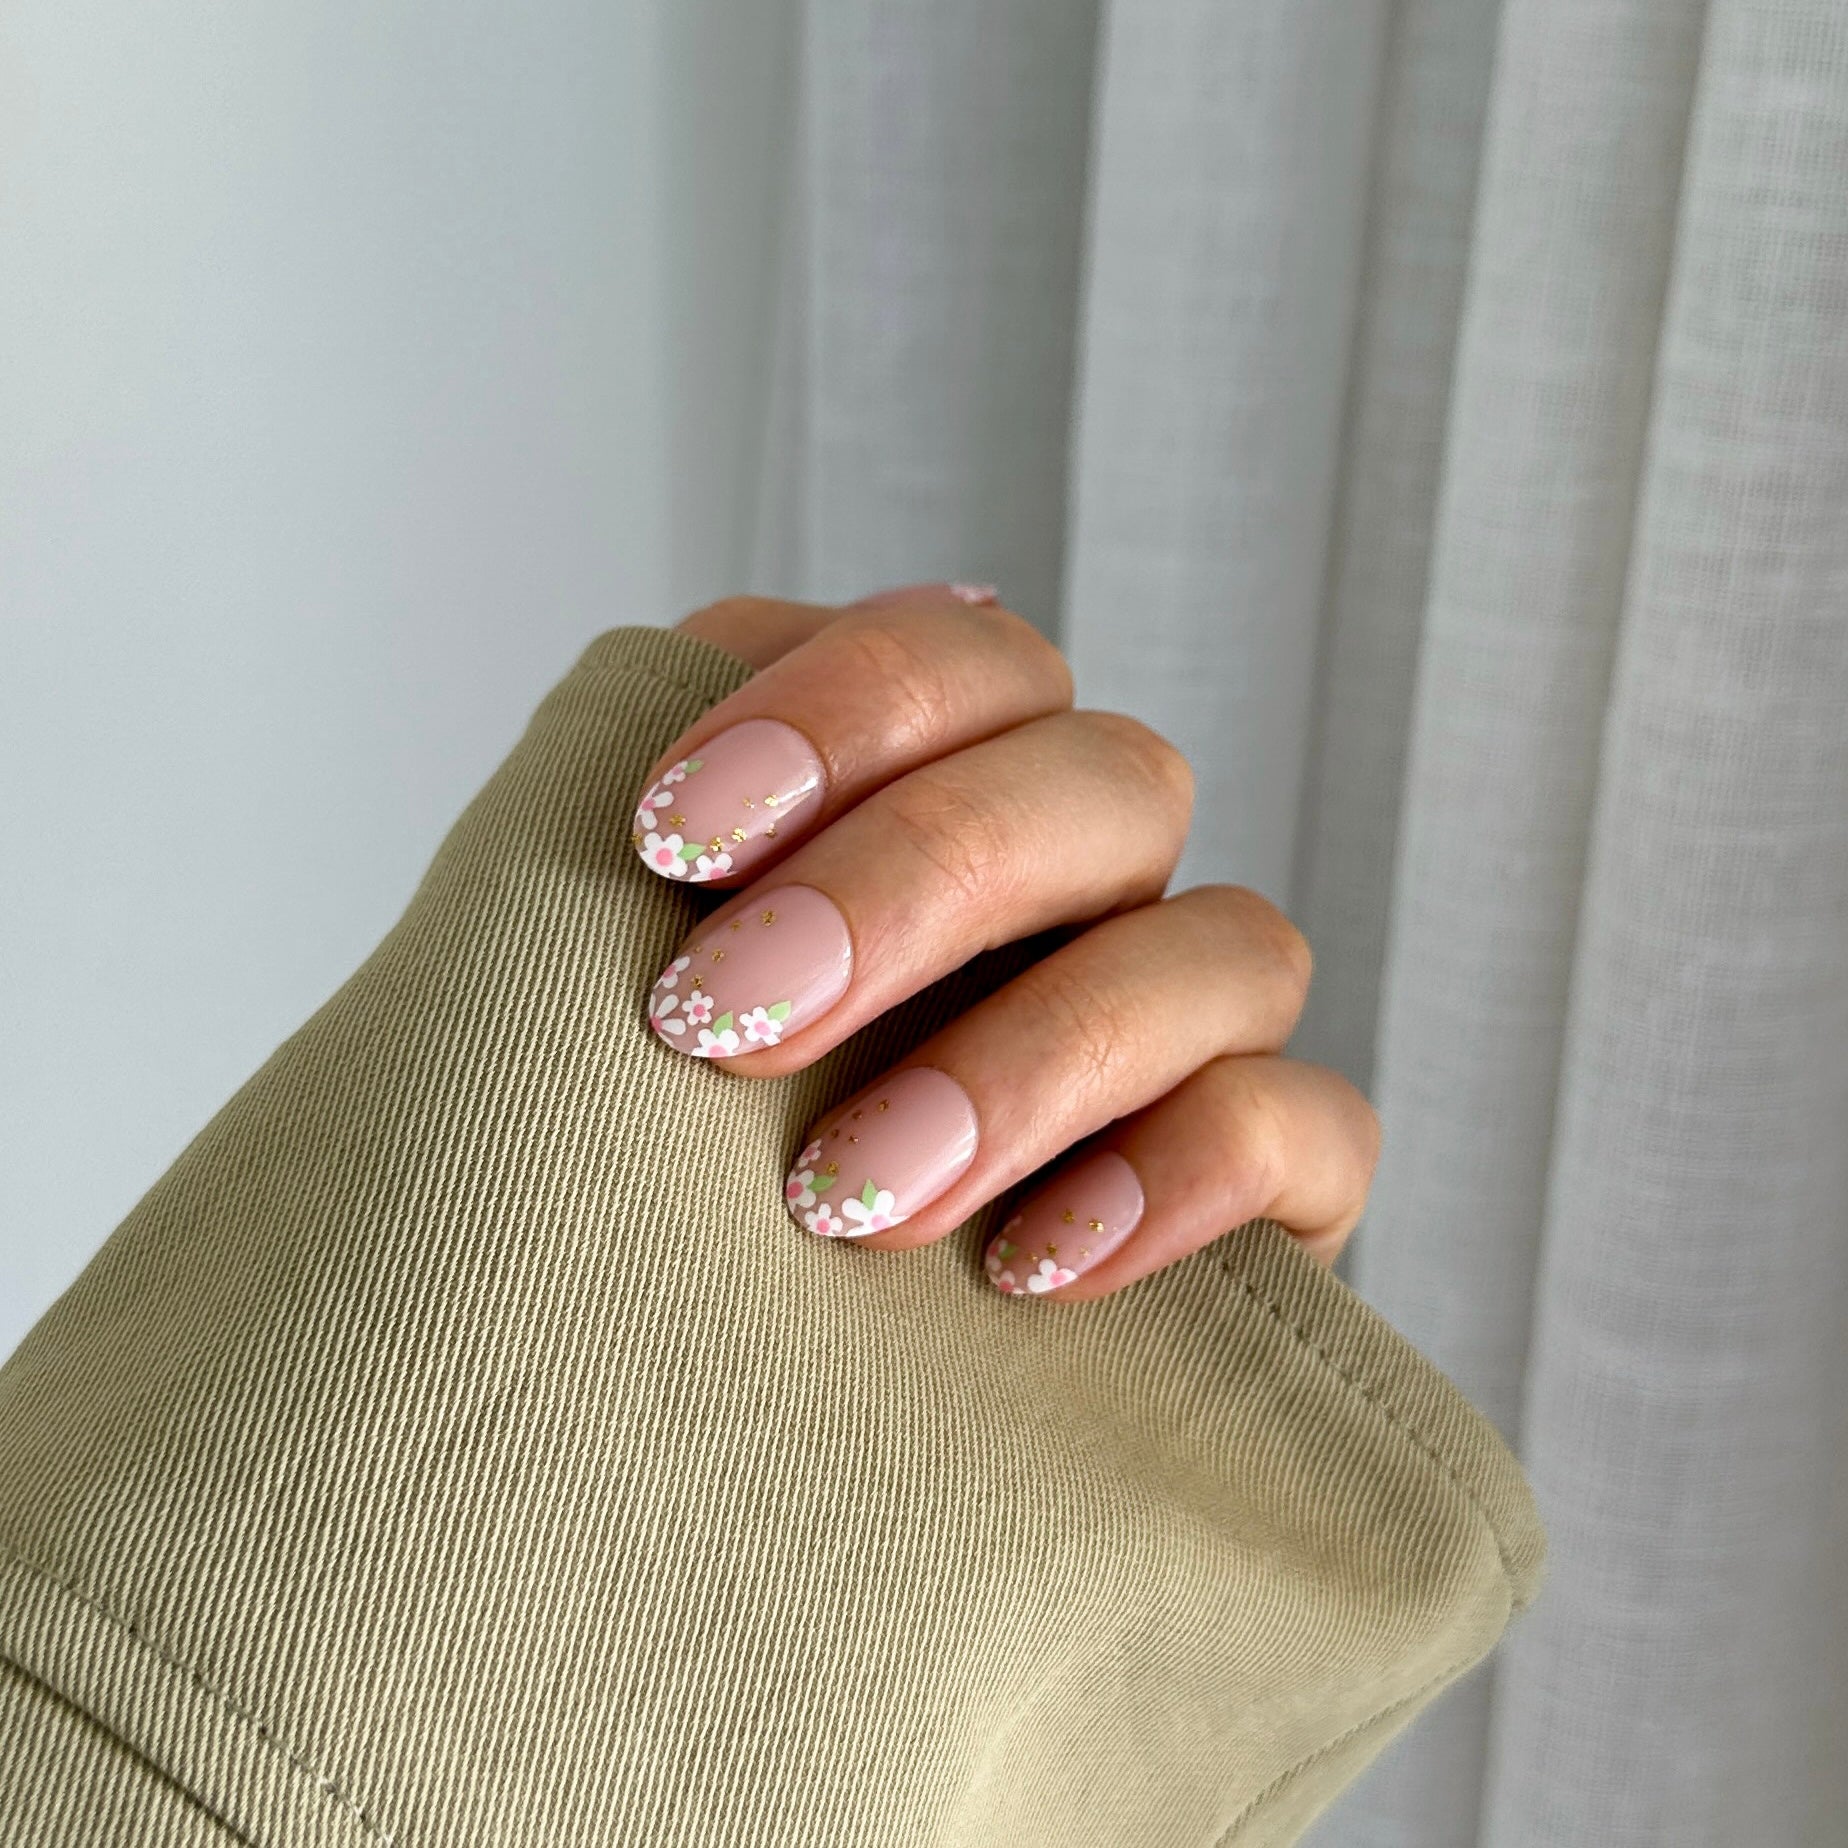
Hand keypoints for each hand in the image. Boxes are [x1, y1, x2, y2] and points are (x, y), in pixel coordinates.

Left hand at [634, 583, 1379, 1298]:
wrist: (683, 1411)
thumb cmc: (625, 1187)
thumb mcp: (590, 1017)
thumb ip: (625, 877)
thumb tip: (658, 787)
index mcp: (945, 804)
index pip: (961, 660)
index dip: (840, 712)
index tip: (669, 840)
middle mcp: (1087, 891)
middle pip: (1105, 783)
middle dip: (919, 881)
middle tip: (727, 1022)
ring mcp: (1193, 1033)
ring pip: (1234, 947)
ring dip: (1038, 1055)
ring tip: (843, 1198)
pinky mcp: (1274, 1188)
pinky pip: (1312, 1128)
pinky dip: (1186, 1174)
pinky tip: (1027, 1267)